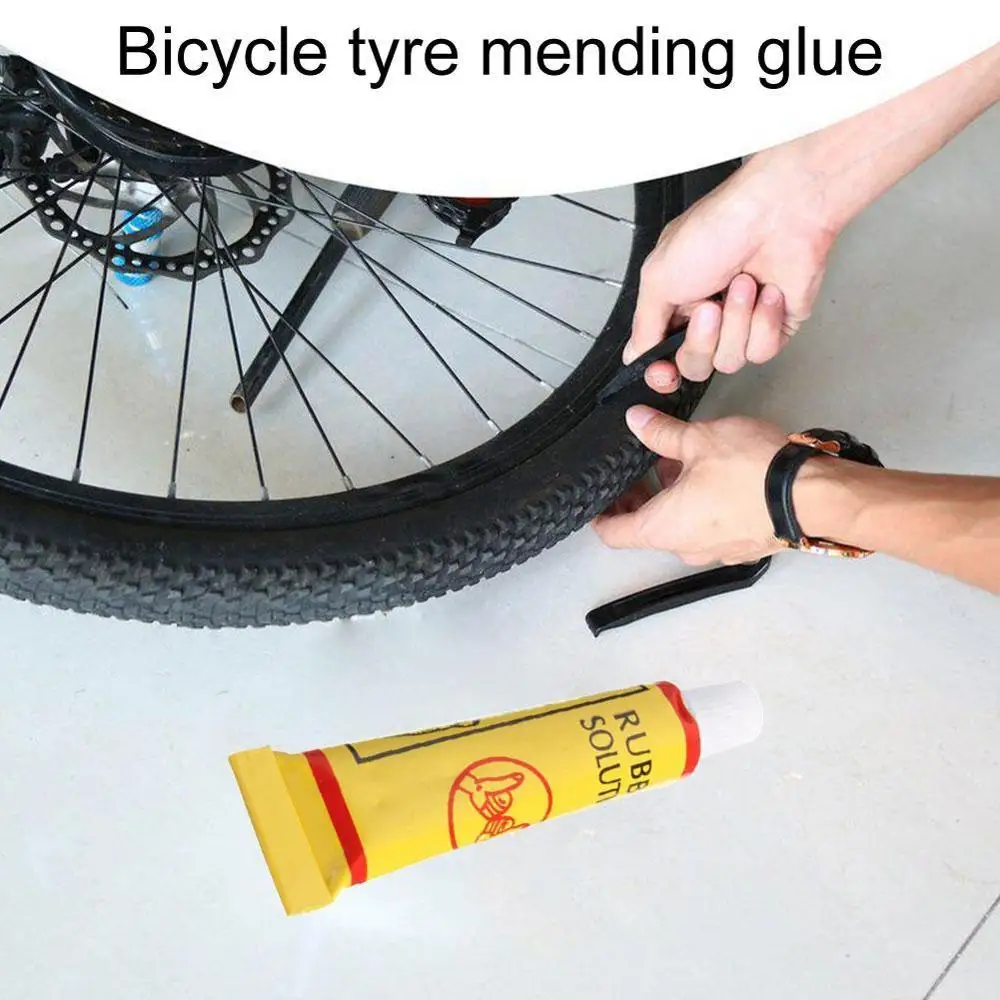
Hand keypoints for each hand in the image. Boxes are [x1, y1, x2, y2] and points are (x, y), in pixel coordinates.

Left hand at [593, 407, 790, 564]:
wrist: (815, 496)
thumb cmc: (752, 473)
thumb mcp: (699, 440)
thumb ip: (662, 433)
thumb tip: (637, 421)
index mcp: (663, 528)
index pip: (613, 534)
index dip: (599, 516)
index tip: (596, 499)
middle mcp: (686, 547)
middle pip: (646, 529)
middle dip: (638, 499)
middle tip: (634, 470)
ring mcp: (717, 550)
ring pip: (680, 526)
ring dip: (671, 498)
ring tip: (674, 462)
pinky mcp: (744, 544)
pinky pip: (710, 527)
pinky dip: (700, 505)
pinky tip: (709, 475)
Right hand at [625, 150, 839, 391]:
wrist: (779, 212)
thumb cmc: (719, 227)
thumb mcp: (659, 276)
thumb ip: (643, 326)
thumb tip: (634, 354)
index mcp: (675, 304)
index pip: (662, 357)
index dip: (662, 372)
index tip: (663, 372)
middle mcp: (708, 317)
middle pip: (695, 367)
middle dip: (702, 341)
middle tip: (709, 307)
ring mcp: (742, 323)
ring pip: (729, 361)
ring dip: (736, 322)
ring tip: (743, 283)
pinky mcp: (776, 326)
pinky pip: (761, 351)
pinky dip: (763, 321)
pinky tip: (768, 292)